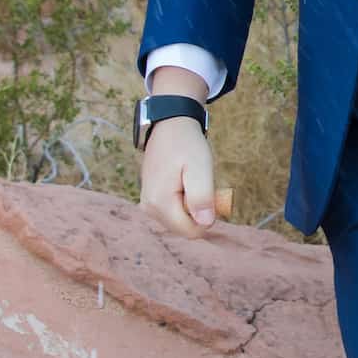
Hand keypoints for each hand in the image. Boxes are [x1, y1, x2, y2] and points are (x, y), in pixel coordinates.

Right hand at [138, 116, 230, 234]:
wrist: (169, 126)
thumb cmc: (187, 144)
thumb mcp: (200, 167)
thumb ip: (202, 196)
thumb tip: (206, 224)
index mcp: (160, 203)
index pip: (191, 231)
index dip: (207, 216)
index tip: (210, 192)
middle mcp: (149, 208)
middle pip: (185, 228)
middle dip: (199, 211)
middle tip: (201, 183)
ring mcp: (147, 205)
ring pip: (180, 221)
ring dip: (192, 205)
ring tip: (191, 180)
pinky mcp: (150, 201)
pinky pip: (174, 212)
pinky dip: (184, 201)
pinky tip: (185, 182)